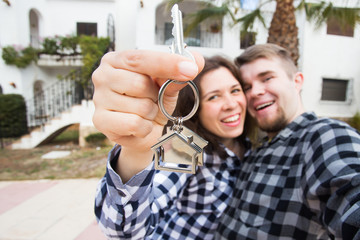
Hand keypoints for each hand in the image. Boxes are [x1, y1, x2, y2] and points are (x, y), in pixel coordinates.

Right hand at [92, 49, 203, 179]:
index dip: (167, 63)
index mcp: (117, 60)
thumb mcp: (168, 85)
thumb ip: (179, 73)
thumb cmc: (152, 102)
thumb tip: (195, 61)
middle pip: (140, 83)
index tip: (190, 69)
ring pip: (140, 106)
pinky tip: (139, 126)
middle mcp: (103, 76)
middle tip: (152, 99)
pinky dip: (144, 127)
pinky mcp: (100, 121)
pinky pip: (134, 123)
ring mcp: (99, 98)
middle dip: (155, 96)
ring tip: (145, 113)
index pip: (141, 58)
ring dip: (151, 113)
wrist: (142, 131)